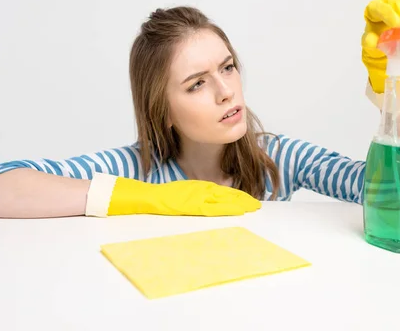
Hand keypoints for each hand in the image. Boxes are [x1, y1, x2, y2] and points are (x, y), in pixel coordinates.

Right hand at [107, 178, 261, 216]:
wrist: (142, 196)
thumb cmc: (157, 197)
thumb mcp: (178, 195)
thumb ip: (190, 198)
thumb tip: (200, 203)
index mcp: (195, 188)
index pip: (221, 192)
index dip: (236, 196)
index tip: (249, 201)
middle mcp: (198, 191)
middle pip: (226, 195)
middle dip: (242, 200)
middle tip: (257, 205)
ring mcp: (195, 197)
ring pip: (222, 200)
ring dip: (238, 203)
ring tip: (253, 207)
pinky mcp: (191, 204)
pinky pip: (212, 206)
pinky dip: (226, 207)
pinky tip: (237, 210)